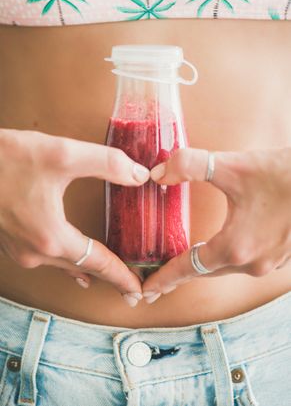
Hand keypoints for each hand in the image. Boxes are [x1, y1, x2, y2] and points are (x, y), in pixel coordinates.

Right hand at [0, 129, 148, 305]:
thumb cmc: (6, 159)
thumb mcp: (62, 154)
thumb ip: (107, 163)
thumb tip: (139, 174)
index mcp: (51, 237)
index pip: (97, 263)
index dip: (121, 276)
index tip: (138, 291)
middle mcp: (34, 252)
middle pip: (82, 269)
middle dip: (109, 278)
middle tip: (131, 289)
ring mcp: (19, 250)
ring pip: (62, 265)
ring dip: (88, 269)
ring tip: (107, 276)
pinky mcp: (10, 241)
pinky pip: (46, 259)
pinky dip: (66, 261)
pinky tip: (72, 264)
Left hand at [142, 147, 290, 301]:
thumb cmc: (282, 173)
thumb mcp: (232, 165)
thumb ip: (189, 165)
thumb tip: (158, 174)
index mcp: (235, 247)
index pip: (188, 268)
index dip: (164, 279)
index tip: (146, 291)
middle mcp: (253, 263)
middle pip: (207, 271)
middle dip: (182, 274)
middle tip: (160, 279)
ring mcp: (272, 262)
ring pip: (228, 267)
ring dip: (206, 264)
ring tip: (188, 260)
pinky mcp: (284, 255)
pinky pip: (248, 262)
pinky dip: (229, 257)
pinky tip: (224, 247)